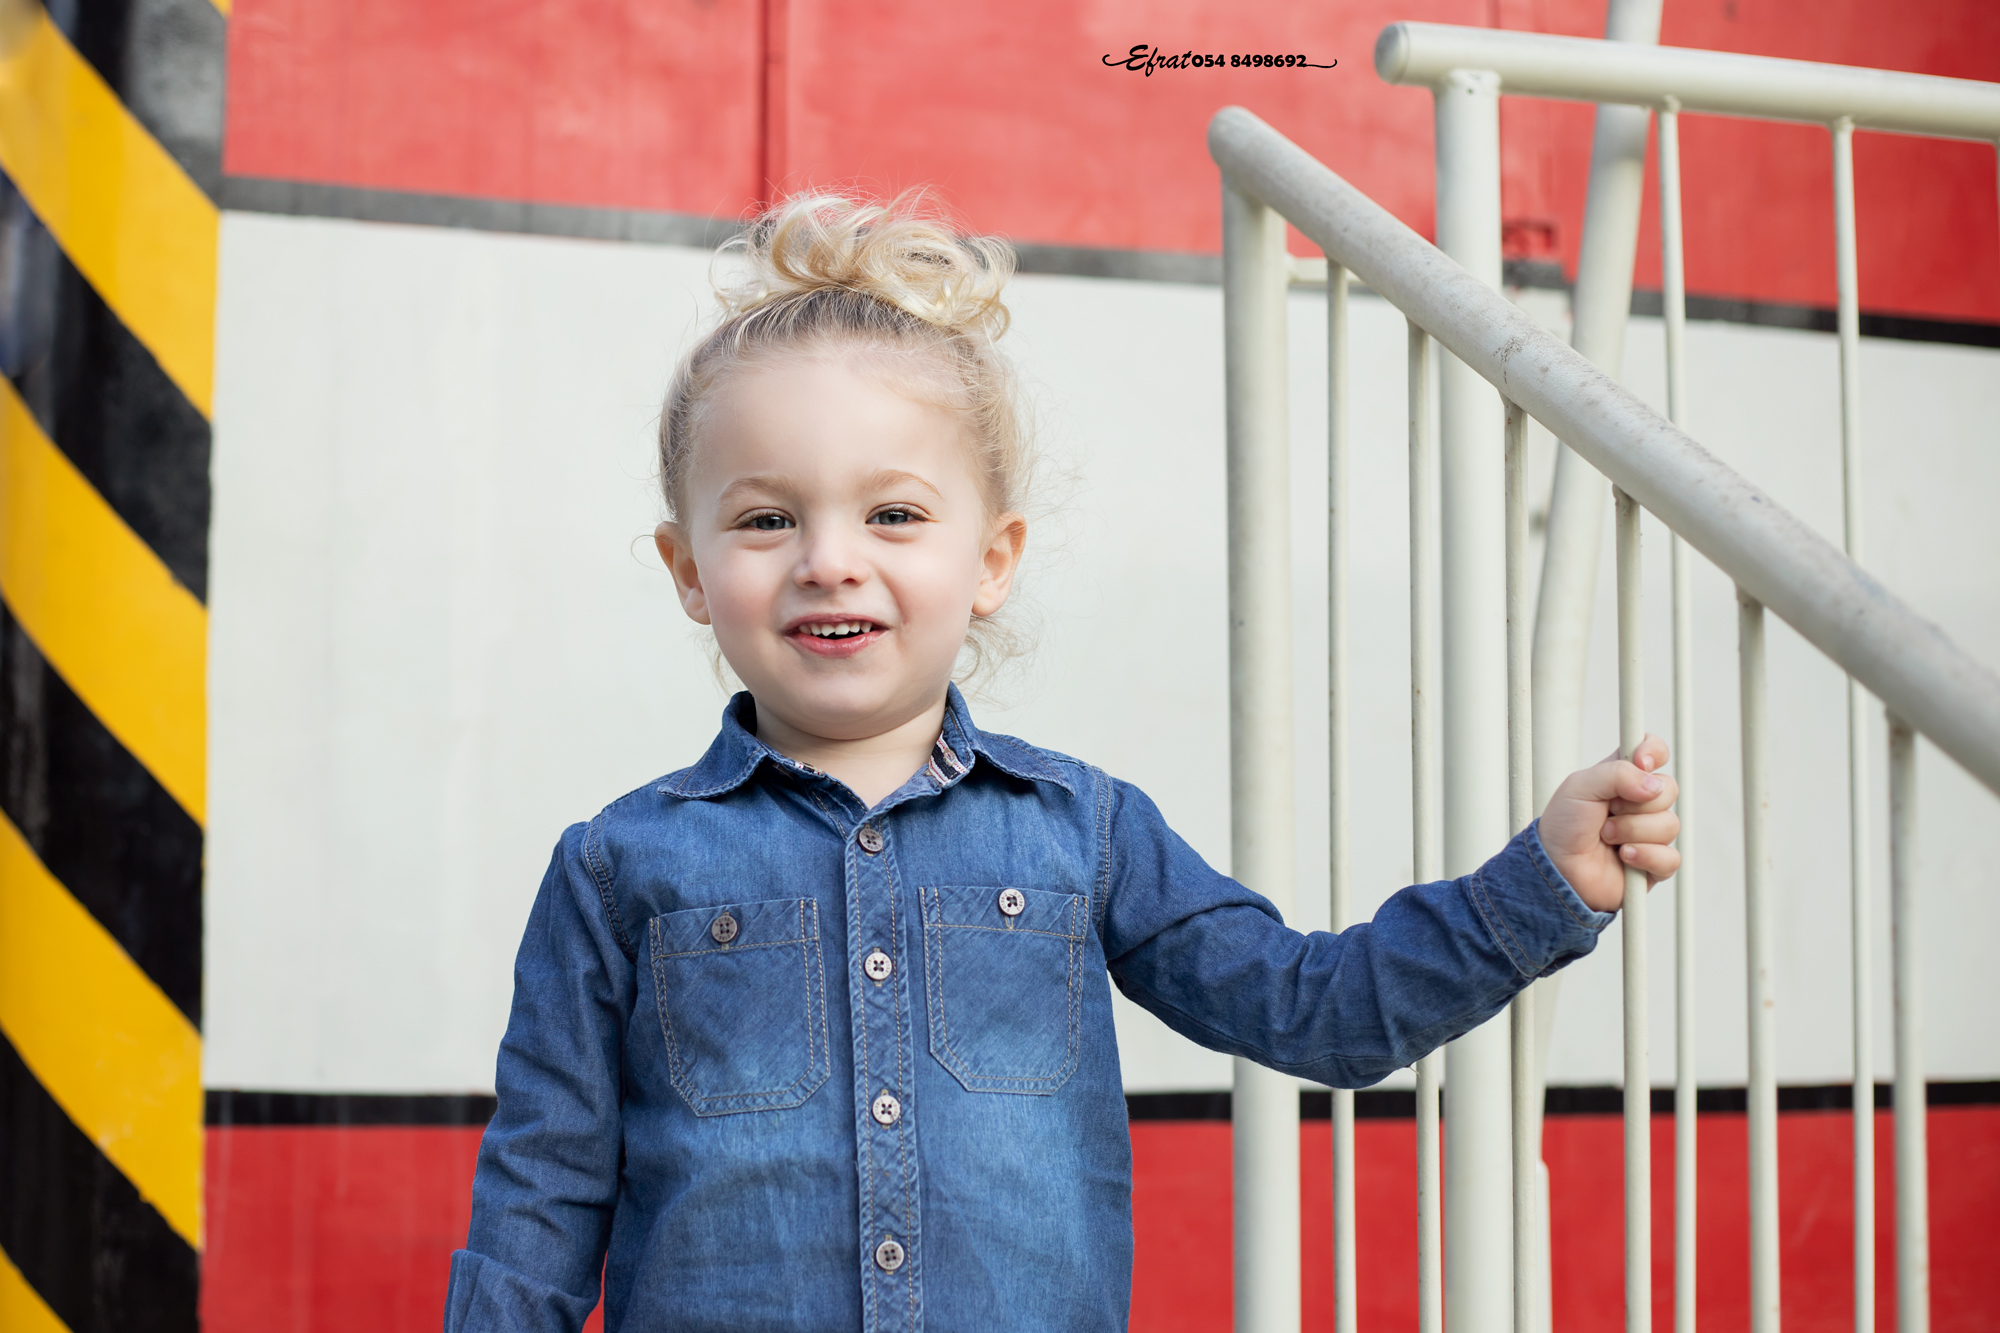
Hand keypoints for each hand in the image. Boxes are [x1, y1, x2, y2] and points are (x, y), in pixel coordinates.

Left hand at [1539, 734, 1680, 912]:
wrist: (1557, 868)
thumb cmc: (1564, 826)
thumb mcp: (1580, 787)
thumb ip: (1616, 774)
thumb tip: (1653, 786)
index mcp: (1624, 777)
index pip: (1654, 752)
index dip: (1654, 752)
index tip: (1641, 762)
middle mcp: (1641, 802)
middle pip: (1668, 789)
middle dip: (1633, 804)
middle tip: (1606, 812)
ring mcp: (1651, 833)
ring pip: (1669, 824)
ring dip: (1631, 831)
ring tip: (1606, 837)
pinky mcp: (1655, 863)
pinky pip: (1670, 856)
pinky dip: (1644, 856)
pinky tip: (1623, 856)